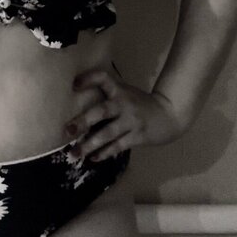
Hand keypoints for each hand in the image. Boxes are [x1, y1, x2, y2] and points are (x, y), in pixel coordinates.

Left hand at [64, 68, 186, 160]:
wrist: (168, 115)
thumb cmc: (140, 104)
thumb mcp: (125, 93)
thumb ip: (107, 96)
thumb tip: (78, 103)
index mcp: (120, 90)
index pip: (103, 78)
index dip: (89, 79)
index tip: (73, 84)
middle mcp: (124, 104)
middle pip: (102, 111)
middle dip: (84, 121)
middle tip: (68, 130)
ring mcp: (132, 121)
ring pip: (108, 133)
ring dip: (90, 145)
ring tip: (74, 153)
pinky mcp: (138, 136)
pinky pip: (118, 146)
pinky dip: (105, 153)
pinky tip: (93, 158)